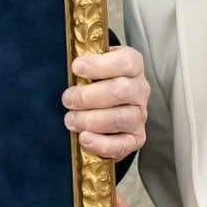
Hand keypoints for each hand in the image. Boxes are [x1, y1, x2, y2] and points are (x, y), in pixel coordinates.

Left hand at [65, 45, 148, 161]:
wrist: (105, 106)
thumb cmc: (95, 83)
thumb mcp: (92, 68)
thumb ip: (83, 67)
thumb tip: (68, 70)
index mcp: (132, 66)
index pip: (125, 62)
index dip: (99, 65)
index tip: (76, 68)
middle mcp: (140, 90)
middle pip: (121, 90)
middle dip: (88, 96)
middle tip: (67, 100)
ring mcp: (139, 115)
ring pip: (121, 118)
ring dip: (91, 120)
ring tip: (71, 120)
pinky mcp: (135, 138)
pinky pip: (122, 145)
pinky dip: (101, 144)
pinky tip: (84, 138)